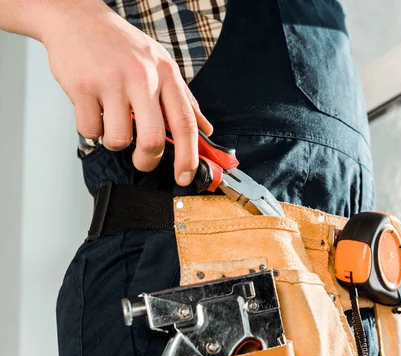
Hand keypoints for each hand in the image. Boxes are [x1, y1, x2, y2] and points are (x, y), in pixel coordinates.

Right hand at [40, 0, 211, 185]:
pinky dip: (91, 130)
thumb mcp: (162, 64)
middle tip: (143, 160)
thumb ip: (185, 100)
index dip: (188, 157)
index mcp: (166, 74)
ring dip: (115, 141)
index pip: (185, 124)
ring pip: (118, 139)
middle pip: (152, 139)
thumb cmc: (122, 46)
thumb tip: (207, 129)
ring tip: (112, 120)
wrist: (77, 18)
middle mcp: (142, 78)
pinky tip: (93, 110)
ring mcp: (111, 82)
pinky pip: (90, 130)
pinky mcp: (82, 87)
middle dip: (148, 160)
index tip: (185, 176)